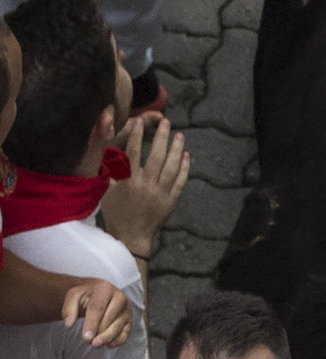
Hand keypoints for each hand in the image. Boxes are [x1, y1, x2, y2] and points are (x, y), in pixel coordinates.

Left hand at [62, 278, 131, 346]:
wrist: (99, 294)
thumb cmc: (86, 295)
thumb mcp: (74, 295)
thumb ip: (69, 308)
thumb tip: (69, 324)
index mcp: (105, 288)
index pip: (98, 307)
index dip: (91, 323)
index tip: (86, 337)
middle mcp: (120, 297)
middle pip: (109, 318)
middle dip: (99, 332)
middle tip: (88, 342)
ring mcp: (126, 310)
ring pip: (118, 327)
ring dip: (107, 338)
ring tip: (95, 345)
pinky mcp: (129, 321)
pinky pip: (125, 333)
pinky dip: (118, 341)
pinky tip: (108, 345)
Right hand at [100, 117, 189, 254]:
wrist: (131, 237)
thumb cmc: (115, 212)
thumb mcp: (106, 189)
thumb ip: (110, 169)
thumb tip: (109, 147)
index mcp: (129, 182)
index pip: (133, 152)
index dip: (136, 135)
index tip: (140, 121)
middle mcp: (147, 187)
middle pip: (156, 156)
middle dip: (162, 137)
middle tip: (166, 123)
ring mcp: (161, 195)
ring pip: (172, 168)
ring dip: (177, 149)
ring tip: (179, 135)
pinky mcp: (171, 202)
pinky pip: (180, 182)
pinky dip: (184, 168)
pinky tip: (186, 156)